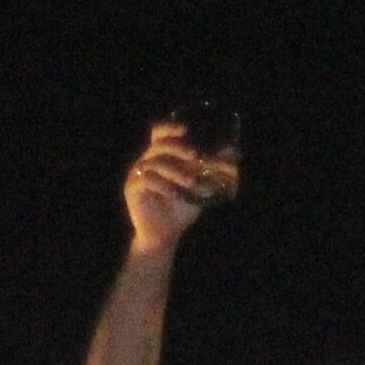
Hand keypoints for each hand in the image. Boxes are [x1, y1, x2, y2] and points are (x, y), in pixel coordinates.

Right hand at [123, 122, 239, 251]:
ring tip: (190, 183)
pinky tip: (173, 193)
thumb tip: (233, 151)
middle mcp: (147, 162)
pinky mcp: (131, 188)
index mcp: (160, 157)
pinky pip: (146, 180)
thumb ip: (212, 169)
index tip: (185, 129)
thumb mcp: (200, 187)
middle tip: (194, 155)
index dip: (170, 128)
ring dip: (175, 171)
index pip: (160, 134)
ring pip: (154, 163)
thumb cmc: (180, 210)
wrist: (165, 237)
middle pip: (159, 145)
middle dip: (178, 148)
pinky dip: (161, 185)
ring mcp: (137, 174)